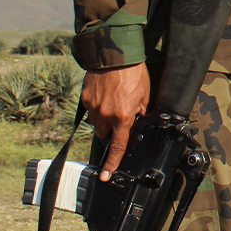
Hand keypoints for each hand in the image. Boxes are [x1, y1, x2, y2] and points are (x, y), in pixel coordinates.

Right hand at [81, 64, 150, 180]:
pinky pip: (90, 110)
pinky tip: (104, 94)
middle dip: (110, 130)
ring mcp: (93, 107)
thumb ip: (140, 110)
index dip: (112, 163)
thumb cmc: (134, 73)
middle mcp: (106, 115)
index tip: (106, 175)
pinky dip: (96, 107)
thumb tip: (137, 117)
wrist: (115, 55)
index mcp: (124, 116)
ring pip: (95, 122)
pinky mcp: (85, 98)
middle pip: (104, 134)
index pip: (118, 146)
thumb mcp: (145, 93)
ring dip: (103, 118)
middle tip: (118, 117)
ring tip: (112, 101)